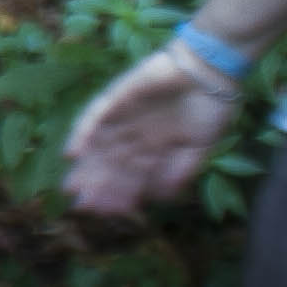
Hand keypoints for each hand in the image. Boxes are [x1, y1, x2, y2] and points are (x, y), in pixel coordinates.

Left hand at [61, 47, 240, 215]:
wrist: (213, 72)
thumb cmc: (210, 108)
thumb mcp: (200, 147)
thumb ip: (180, 172)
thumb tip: (160, 199)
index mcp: (154, 145)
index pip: (132, 173)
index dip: (120, 193)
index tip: (108, 214)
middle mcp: (135, 132)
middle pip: (112, 162)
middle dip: (99, 185)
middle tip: (83, 208)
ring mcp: (123, 114)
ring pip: (100, 145)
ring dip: (87, 167)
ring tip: (73, 189)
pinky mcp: (117, 95)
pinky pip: (95, 115)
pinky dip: (83, 133)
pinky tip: (72, 153)